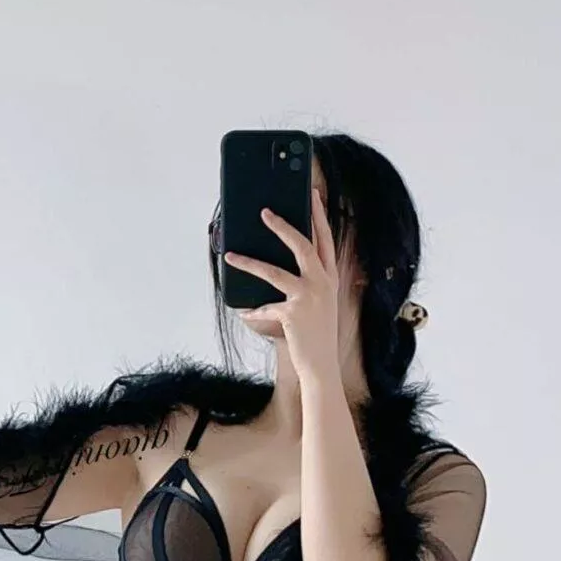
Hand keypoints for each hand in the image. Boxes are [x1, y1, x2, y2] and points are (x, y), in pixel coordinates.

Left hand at [222, 182, 365, 393]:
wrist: (322, 365)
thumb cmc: (315, 333)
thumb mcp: (317, 303)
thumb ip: (305, 281)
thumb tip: (276, 263)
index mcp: (330, 277)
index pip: (326, 239)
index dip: (319, 215)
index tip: (313, 195)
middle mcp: (323, 283)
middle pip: (303, 244)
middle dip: (283, 225)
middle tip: (264, 211)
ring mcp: (310, 297)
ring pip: (275, 271)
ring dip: (249, 262)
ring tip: (230, 255)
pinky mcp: (294, 313)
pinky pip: (265, 306)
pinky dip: (253, 311)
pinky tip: (243, 312)